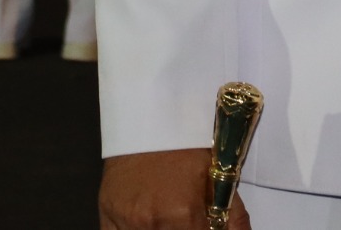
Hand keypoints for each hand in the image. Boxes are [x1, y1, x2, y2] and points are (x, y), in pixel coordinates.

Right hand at [100, 149, 246, 229]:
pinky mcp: (106, 219)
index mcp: (183, 213)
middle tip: (184, 216)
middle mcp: (153, 223)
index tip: (202, 223)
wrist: (146, 120)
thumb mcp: (217, 174)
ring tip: (167, 214)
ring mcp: (126, 224)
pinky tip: (145, 221)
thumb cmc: (186, 145)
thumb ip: (234, 215)